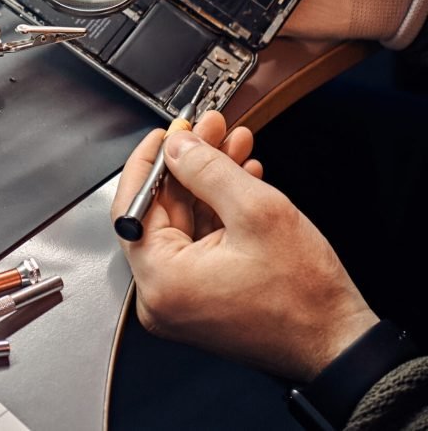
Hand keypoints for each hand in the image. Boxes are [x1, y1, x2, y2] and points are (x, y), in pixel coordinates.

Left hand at [112, 117, 377, 380]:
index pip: (133, 205)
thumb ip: (207, 170)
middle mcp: (162, 295)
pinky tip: (240, 177)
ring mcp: (183, 298)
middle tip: (210, 129)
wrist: (341, 344)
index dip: (150, 161)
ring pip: (186, 220)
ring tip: (233, 145)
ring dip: (210, 180)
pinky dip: (219, 208)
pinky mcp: (204, 296)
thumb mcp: (255, 211)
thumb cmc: (304, 296)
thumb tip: (177, 145)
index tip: (166, 133)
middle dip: (191, 164)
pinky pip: (201, 240)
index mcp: (162, 280)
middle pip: (163, 210)